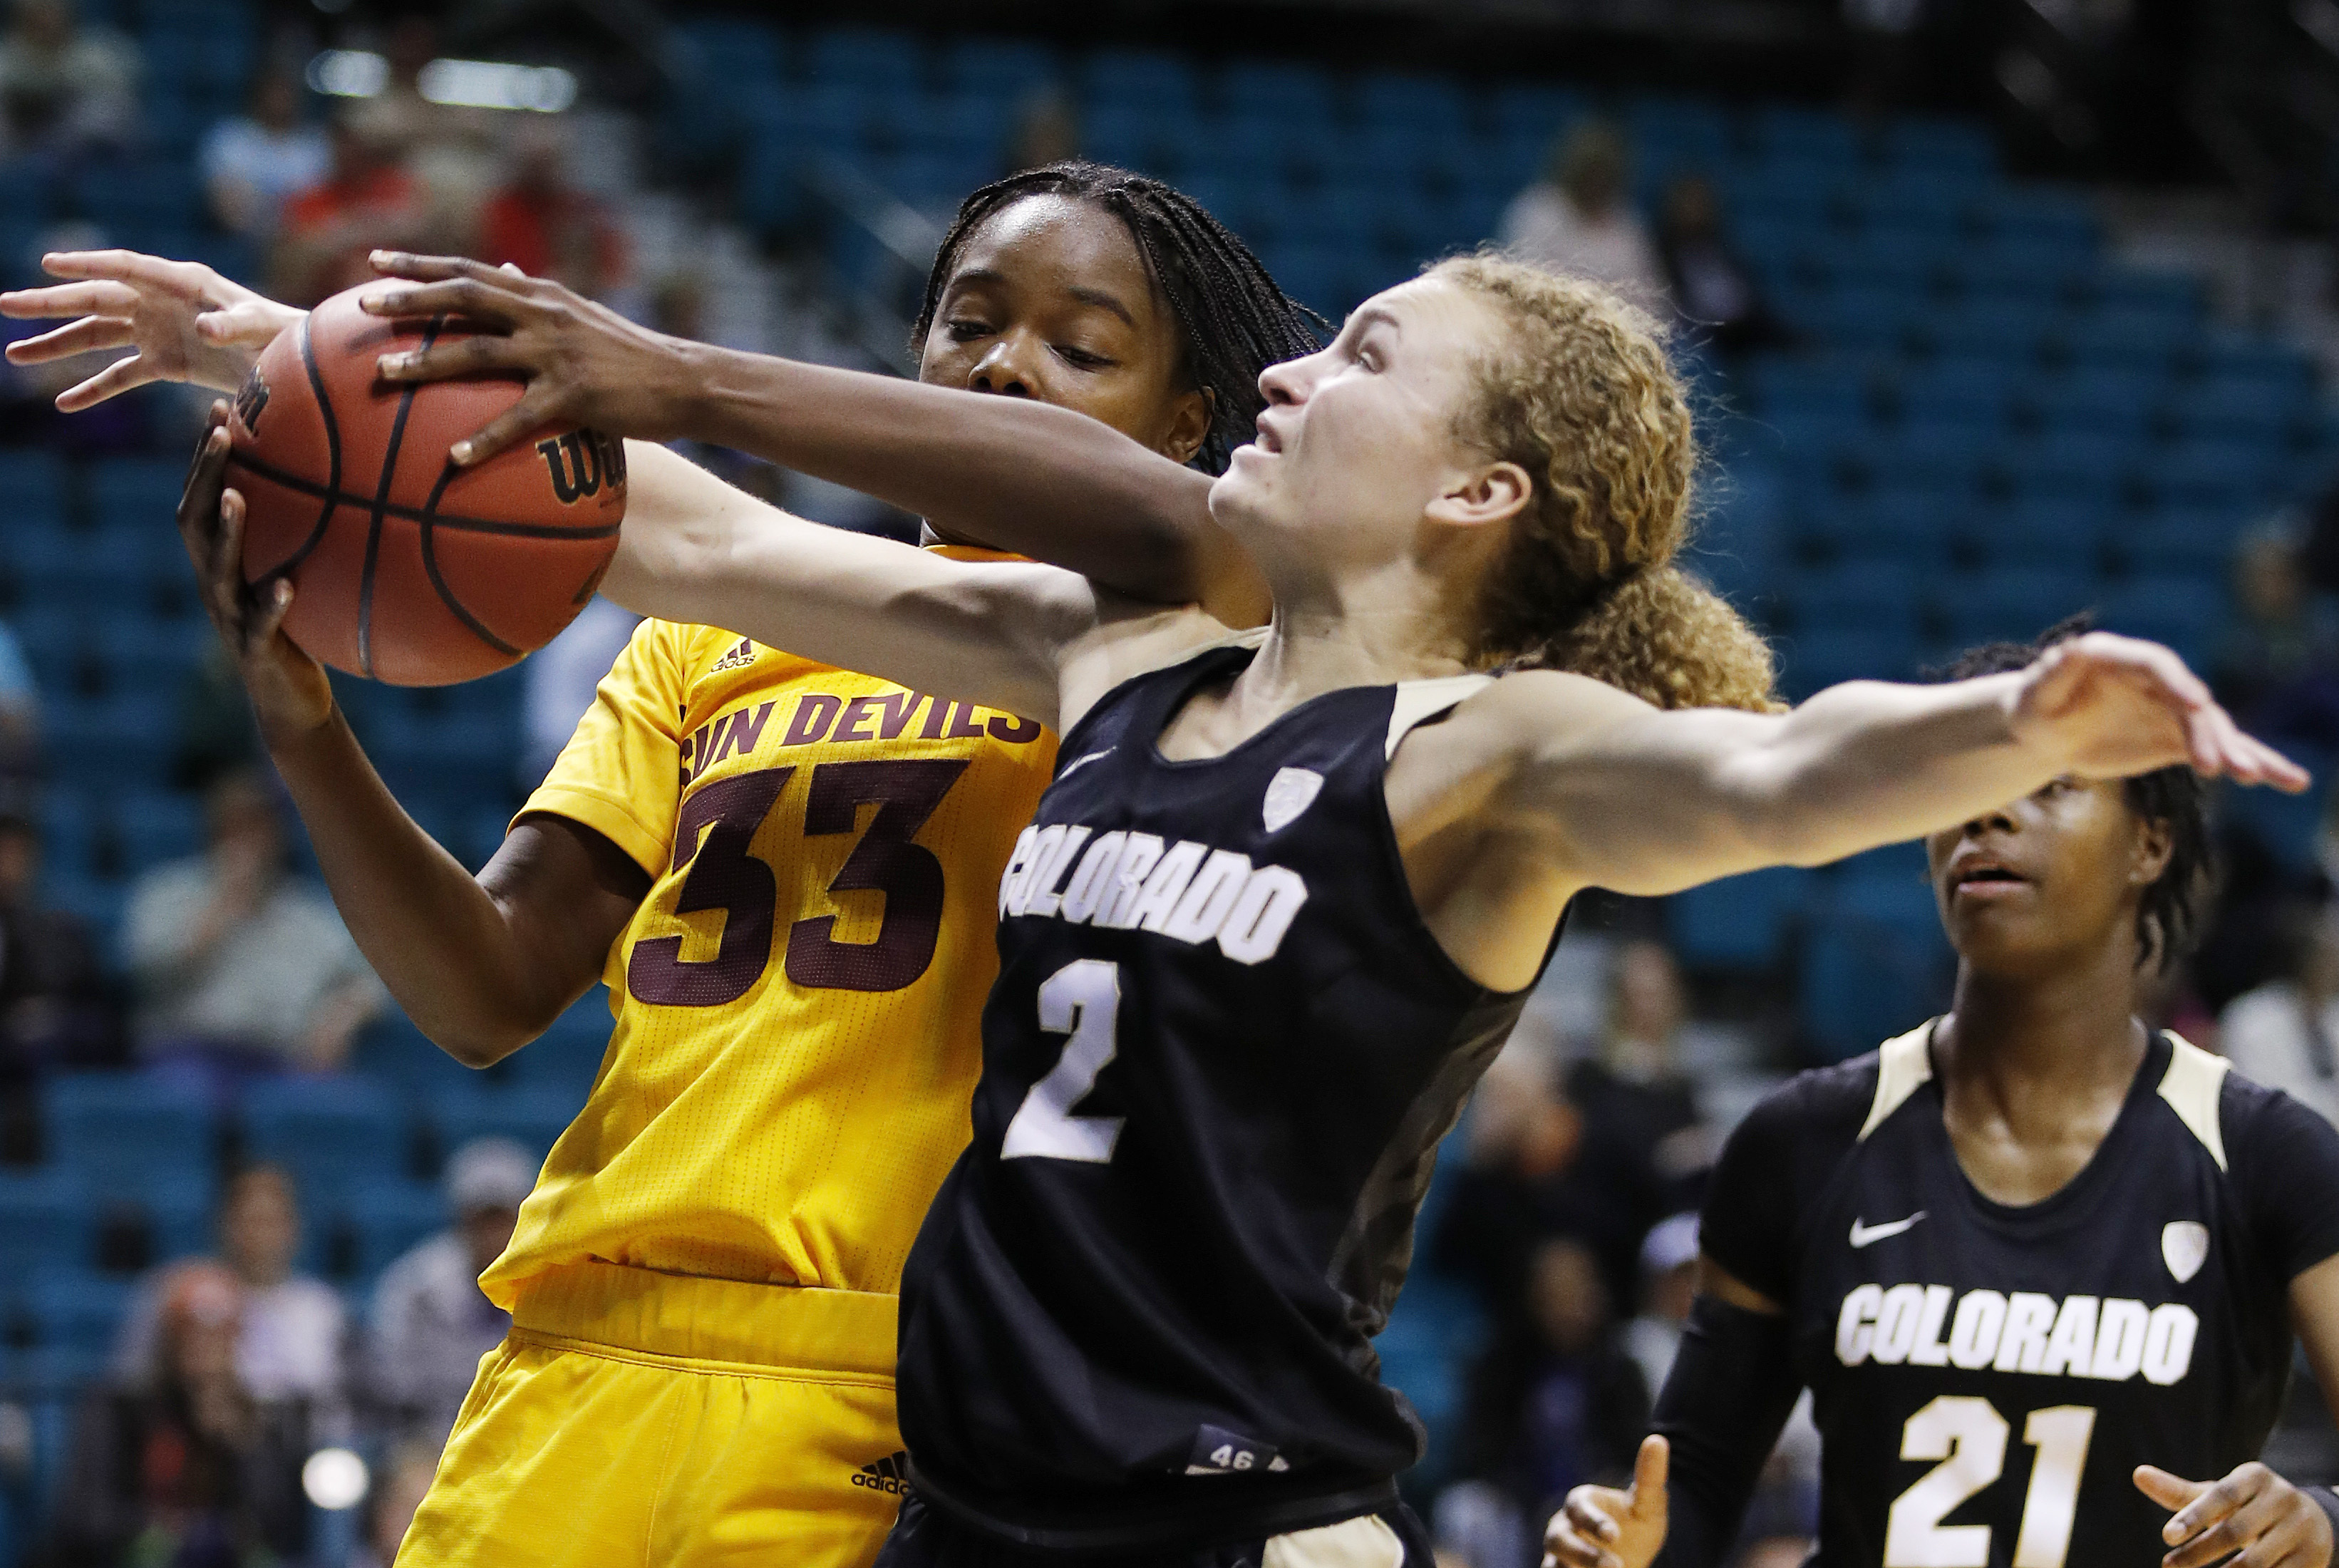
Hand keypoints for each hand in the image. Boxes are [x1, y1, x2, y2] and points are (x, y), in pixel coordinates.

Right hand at [0, 250, 300, 407]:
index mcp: (181, 283)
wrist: (296, 365)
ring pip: (97, 336)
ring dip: (58, 346)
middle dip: (50, 304)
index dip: (87, 264)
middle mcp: (161, 302)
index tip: (48, 264)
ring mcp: (157, 332)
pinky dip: (94, 388)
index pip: (125, 267)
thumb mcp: (261, 328)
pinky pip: (121, 375)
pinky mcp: (164, 363)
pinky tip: (64, 403)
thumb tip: (203, 326)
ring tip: (15, 355)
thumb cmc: (283, 336)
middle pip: (96, 300)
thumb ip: (234, 325)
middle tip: (5, 305)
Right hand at [179, 404, 333, 738]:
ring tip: (237, 497)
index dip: (206, 456)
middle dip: (205, 474)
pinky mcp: (254, 650)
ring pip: (217, 568)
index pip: (204, 498)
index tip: (220, 408)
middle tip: (220, 433)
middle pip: (196, 519)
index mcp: (223, 560)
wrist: (293, 701)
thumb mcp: (302, 574)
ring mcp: (231, 615)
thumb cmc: (302, 628)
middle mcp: (216, 581)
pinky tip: (287, 585)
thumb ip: (310, 535)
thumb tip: (356, 482)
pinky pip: (260, 624)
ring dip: (226, 531)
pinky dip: (271, 603)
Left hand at [360, 251, 695, 464]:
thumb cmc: (632, 354)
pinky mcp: (574, 394)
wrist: (686, 380)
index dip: (421, 265)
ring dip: (426, 363)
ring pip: (478, 352)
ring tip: (384, 377)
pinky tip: (454, 459)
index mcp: (541, 294)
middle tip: (364, 309)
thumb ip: (538, 296)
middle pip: (464, 297)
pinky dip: (484, 438)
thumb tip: (504, 269)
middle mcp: (543, 314)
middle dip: (410, 301)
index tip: (374, 261)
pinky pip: (518, 418)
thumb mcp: (583, 314)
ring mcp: (557, 352)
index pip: (471, 270)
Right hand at [1546, 1435, 1668, 1567]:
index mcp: (1579, 1505)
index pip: (1579, 1509)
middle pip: (1558, 1541)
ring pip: (1553, 1567)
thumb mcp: (1648, 1505)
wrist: (1631, 1555)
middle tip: (1615, 1567)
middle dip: (1584, 1555)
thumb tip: (1658, 1440)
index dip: (1594, 1522)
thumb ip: (1650, 1477)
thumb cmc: (1636, 1526)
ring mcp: (1559, 1558)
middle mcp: (1562, 1530)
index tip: (1615, 1535)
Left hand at [2006, 631, 2307, 791]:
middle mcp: (2157, 679)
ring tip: (2259, 776)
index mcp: (2121, 659)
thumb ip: (2057, 671)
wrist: (2045, 728)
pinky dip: (2252, 763)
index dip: (2178, 683)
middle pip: (2191, 704)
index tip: (2197, 705)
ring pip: (2213, 730)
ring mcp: (2173, 709)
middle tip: (2222, 766)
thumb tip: (2073, 648)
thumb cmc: (2036, 704)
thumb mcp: (2039, 690)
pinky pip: (2219, 750)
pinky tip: (2287, 780)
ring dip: (2237, 753)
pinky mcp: (2180, 738)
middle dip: (2209, 734)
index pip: (2157, 666)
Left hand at [2137, 1461, 2335, 1567]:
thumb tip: (2137, 1474)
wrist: (2310, 1520)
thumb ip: (2180, 1492)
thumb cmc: (2248, 1506)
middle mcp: (2282, 1498)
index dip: (2193, 1516)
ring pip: (2257, 1561)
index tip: (2166, 1536)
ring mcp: (2301, 1528)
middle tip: (2169, 1566)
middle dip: (2199, 1552)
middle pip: (2235, 1531)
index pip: (2221, 1495)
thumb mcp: (2219, 1496)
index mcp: (2255, 1477)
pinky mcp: (2314, 1557)